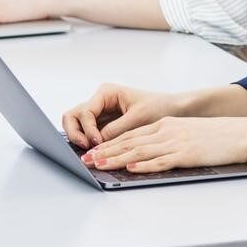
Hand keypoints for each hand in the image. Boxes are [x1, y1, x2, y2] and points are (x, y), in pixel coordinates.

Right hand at [62, 83, 191, 148]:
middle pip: (73, 117)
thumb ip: (116, 130)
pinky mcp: (104, 126)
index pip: (85, 112)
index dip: (87, 129)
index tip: (96, 143)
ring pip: (77, 126)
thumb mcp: (138, 118)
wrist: (174, 110)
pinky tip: (97, 153)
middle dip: (75, 133)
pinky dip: (88, 143)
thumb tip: (97, 144)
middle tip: (85, 148)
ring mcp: (100, 114)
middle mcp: (99, 102)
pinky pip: (88, 134)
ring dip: (79, 139)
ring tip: (90, 153)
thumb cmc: (159, 107)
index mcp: (106, 93)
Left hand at [78, 116, 246, 173]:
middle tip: (87, 159)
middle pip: (130, 142)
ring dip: (117, 159)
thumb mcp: (188, 131)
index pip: (131, 134)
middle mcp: (167, 131)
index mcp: (166, 124)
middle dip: (106, 151)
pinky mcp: (186, 155)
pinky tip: (131, 169)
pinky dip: (144, 165)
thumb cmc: (217, 135)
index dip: (110, 143)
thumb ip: (169, 139)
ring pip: (140, 151)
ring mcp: (176, 143)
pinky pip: (161, 161)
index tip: (94, 151)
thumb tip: (150, 152)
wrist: (240, 133)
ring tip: (100, 165)